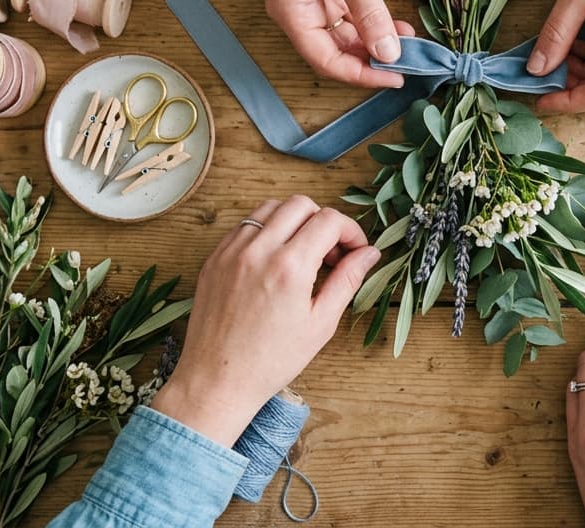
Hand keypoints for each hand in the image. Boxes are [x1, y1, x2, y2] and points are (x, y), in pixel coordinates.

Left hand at [152, 196, 379, 447]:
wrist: (216, 380)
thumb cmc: (271, 360)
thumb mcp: (320, 324)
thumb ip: (347, 281)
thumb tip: (370, 253)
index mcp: (290, 267)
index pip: (329, 220)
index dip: (351, 231)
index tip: (356, 251)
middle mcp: (258, 250)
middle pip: (301, 204)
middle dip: (324, 221)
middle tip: (331, 253)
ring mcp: (232, 250)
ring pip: (271, 208)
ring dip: (294, 221)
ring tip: (302, 254)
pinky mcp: (214, 257)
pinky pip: (246, 225)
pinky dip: (267, 231)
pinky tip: (275, 260)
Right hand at [253, 0, 413, 87]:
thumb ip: (370, 16)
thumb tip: (388, 55)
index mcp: (291, 10)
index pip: (326, 60)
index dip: (361, 74)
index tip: (395, 77)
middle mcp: (296, 8)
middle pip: (335, 50)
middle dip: (372, 57)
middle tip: (410, 62)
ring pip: (346, 33)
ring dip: (376, 39)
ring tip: (410, 41)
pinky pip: (350, 13)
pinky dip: (373, 20)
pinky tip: (398, 24)